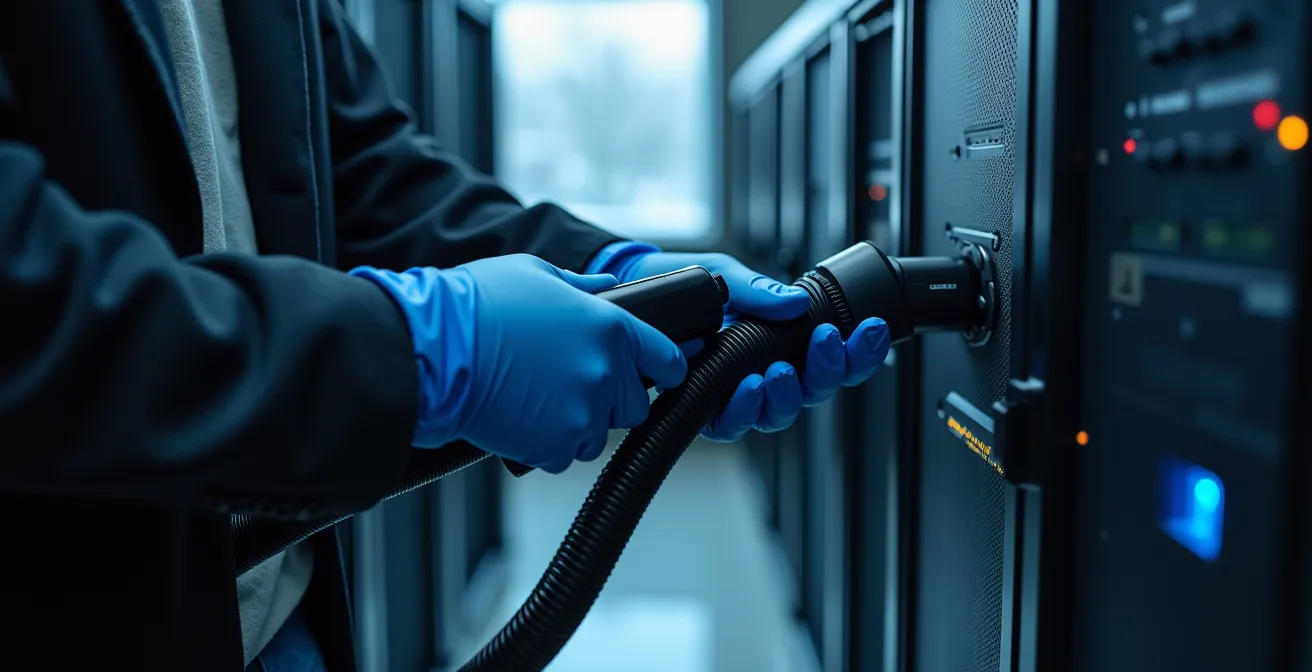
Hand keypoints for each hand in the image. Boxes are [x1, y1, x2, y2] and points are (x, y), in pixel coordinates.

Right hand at [352, 255, 686, 472]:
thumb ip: (581, 286)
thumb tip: (605, 285)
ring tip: (532, 400)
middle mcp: (605, 373)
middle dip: (609, 400)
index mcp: (610, 328)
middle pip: (634, 406)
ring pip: (597, 435)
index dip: (667, 367)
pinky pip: (563, 455)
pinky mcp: (555, 446)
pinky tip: (518, 419)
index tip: (663, 373)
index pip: (667, 359)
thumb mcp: (535, 274)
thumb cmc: (478, 306)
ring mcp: (583, 414)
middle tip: (566, 386)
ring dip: (574, 425)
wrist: (434, 352)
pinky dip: (544, 445)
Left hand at [612, 252, 890, 441]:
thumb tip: (795, 303)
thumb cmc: (684, 284)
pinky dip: (744, 406)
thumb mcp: (728, 276)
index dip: (858, 351)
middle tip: (827, 343)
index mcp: (782, 342)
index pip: (833, 356)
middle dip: (828, 370)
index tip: (869, 330)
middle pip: (815, 390)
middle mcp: (767, 374)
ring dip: (787, 393)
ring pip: (780, 413)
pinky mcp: (707, 409)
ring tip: (778, 371)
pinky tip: (748, 386)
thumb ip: (759, 290)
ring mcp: (738, 395)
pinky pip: (734, 422)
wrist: (634, 287)